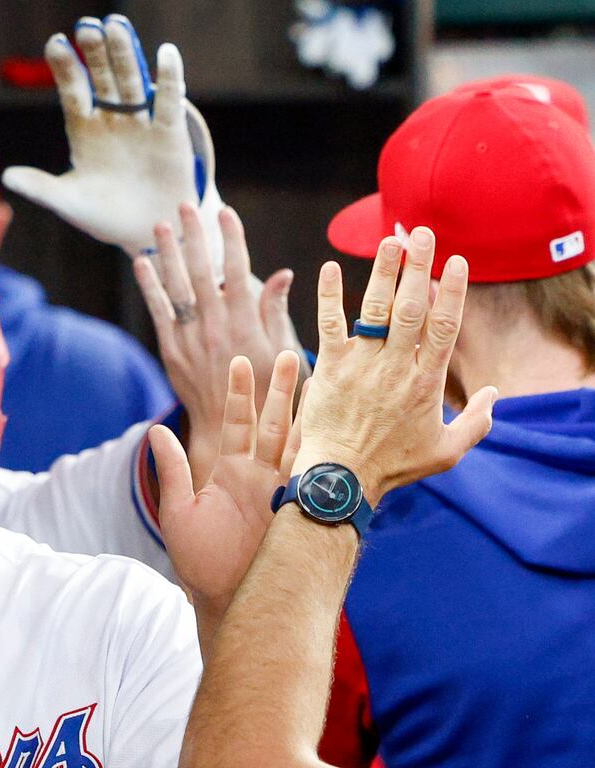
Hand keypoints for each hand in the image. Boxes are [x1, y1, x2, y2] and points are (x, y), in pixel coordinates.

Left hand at [2, 16, 222, 269]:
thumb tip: (6, 177)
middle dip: (94, 53)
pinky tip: (165, 53)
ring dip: (124, 54)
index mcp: (84, 132)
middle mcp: (112, 120)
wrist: (148, 233)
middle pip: (101, 79)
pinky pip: (169, 102)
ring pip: (131, 82)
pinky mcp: (169, 134)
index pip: (72, 92)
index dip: (65, 68)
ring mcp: (141, 124)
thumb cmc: (105, 217)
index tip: (55, 42)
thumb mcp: (69, 203)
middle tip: (87, 26)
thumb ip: (41, 188)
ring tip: (116, 25)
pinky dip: (169, 79)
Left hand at [133, 203, 297, 485]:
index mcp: (246, 323)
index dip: (232, 239)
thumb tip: (281, 273)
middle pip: (202, 271)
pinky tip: (143, 263)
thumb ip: (275, 311)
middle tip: (187, 207)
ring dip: (168, 253)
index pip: (238, 270)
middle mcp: (215, 326)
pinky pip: (159, 311)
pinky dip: (150, 286)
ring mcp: (190, 338)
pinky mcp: (171, 350)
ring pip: (177, 287)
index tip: (226, 213)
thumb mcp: (282, 351)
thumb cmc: (266, 390)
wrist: (228, 429)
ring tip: (161, 225)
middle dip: (195, 236)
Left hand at [152, 350, 300, 614]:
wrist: (223, 600)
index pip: (237, 423)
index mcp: (230, 472)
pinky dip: (324, 447)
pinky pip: (314, 473)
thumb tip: (158, 430)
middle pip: (273, 422)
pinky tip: (334, 419)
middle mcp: (260, 476)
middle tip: (285, 352)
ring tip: (317, 373)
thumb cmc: (198, 562)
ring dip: (306, 409)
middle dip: (279, 389)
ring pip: (298, 440)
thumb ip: (174, 469)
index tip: (238, 362)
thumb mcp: (179, 510)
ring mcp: (283, 490)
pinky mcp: (299, 508)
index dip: (238, 393)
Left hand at [294, 227, 495, 503]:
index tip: (457, 261)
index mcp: (427, 381)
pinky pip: (328, 325)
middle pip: (411, 307)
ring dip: (382, 271)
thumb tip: (495, 395)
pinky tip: (327, 268)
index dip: (452, 291)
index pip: (445, 326)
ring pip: (374, 309)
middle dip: (418, 266)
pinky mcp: (329, 369)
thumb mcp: (447, 451)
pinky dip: (327, 296)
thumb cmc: (393, 467)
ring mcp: (361, 365)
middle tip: (421, 233)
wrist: (342, 479)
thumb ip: (477, 422)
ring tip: (389, 240)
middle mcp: (396, 366)